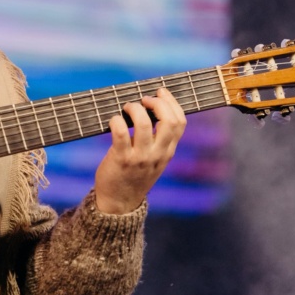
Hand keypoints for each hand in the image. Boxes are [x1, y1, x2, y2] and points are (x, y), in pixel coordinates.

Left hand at [93, 88, 185, 213]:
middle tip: (144, 99)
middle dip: (157, 102)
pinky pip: (121, 133)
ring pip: (143, 123)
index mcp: (168, 151)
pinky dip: (116, 121)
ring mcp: (140, 157)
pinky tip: (113, 120)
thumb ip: (159, 140)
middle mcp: (157, 154)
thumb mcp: (155, 160)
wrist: (120, 202)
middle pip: (168, 120)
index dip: (171, 102)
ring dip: (134, 108)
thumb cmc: (134, 175)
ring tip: (127, 108)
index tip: (160, 92)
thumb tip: (153, 109)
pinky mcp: (121, 159)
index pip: (180, 122)